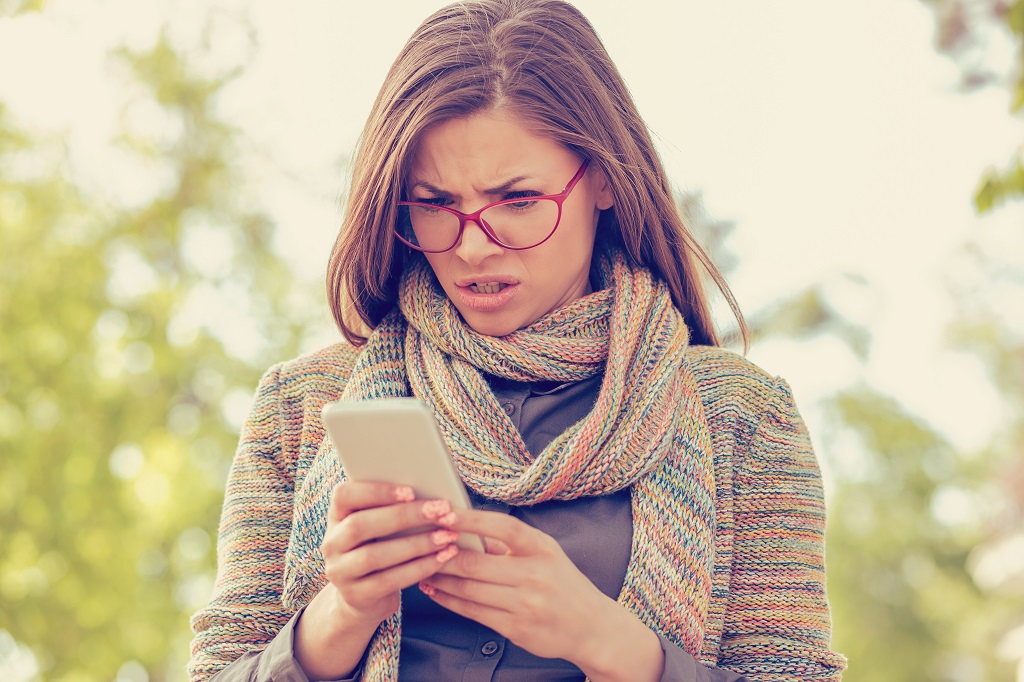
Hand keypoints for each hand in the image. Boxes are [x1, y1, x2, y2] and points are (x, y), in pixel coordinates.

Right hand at [294, 481, 460, 678]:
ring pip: (375, 556)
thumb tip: (431, 492)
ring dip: (417, 544)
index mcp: (336, 517)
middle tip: (441, 511)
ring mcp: (340, 572)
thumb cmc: (381, 549)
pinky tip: (442, 558)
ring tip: (447, 536)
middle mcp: (331, 544)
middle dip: (405, 516)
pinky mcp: (356, 596)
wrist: (364, 598)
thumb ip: (392, 508)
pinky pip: (389, 581)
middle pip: (360, 525)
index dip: (375, 491)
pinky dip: (419, 568)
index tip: (411, 491)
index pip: (343, 496)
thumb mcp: (379, 528)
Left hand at [417, 509, 663, 679]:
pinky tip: (435, 590)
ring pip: (469, 589)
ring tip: (420, 567)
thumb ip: (509, 543)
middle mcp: (535, 575)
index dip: (470, 519)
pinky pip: (473, 612)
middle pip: (476, 562)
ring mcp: (525, 605)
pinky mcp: (516, 629)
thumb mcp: (546, 553)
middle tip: (419, 542)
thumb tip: (465, 527)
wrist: (591, 628)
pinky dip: (449, 599)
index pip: (503, 527)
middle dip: (442, 553)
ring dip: (440, 577)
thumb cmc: (563, 583)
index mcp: (543, 548)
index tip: (443, 512)